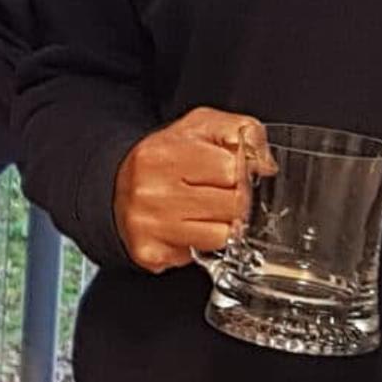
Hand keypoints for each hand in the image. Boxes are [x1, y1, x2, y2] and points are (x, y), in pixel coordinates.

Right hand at [113, 107, 269, 273]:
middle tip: (216, 193)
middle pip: (232, 204)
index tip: (228, 173)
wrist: (116, 185)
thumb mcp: (201, 127)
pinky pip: (202, 254)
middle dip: (234, 199)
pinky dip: (202, 243)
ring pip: (222, 234)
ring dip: (222, 224)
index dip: (237, 172)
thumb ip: (241, 130)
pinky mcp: (149, 253)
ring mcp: (147, 225)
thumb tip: (265, 165)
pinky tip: (187, 228)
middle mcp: (150, 190)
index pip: (231, 169)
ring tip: (203, 211)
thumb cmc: (165, 157)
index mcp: (162, 153)